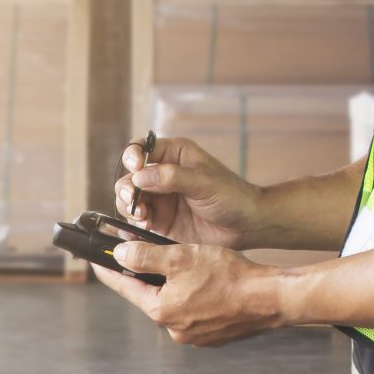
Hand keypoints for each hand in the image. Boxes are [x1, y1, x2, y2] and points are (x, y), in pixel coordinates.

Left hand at [91, 241, 285, 346]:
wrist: (270, 299)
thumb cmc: (227, 275)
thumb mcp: (180, 257)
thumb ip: (145, 257)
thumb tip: (120, 255)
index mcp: (161, 310)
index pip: (125, 287)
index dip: (108, 271)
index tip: (93, 260)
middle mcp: (175, 329)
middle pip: (150, 297)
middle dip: (147, 277)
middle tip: (147, 256)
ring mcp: (195, 336)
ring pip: (175, 304)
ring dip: (175, 287)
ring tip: (190, 267)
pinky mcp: (213, 336)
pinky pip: (195, 314)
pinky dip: (196, 298)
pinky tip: (209, 284)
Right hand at [116, 135, 260, 248]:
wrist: (246, 225)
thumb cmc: (231, 195)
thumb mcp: (204, 182)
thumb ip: (172, 177)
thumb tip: (139, 176)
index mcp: (174, 154)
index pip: (141, 148)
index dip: (133, 156)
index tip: (136, 167)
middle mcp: (162, 174)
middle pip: (130, 175)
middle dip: (127, 186)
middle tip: (132, 197)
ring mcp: (160, 199)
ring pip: (129, 198)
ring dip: (128, 205)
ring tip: (141, 214)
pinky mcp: (160, 221)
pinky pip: (138, 220)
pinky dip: (135, 222)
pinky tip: (144, 225)